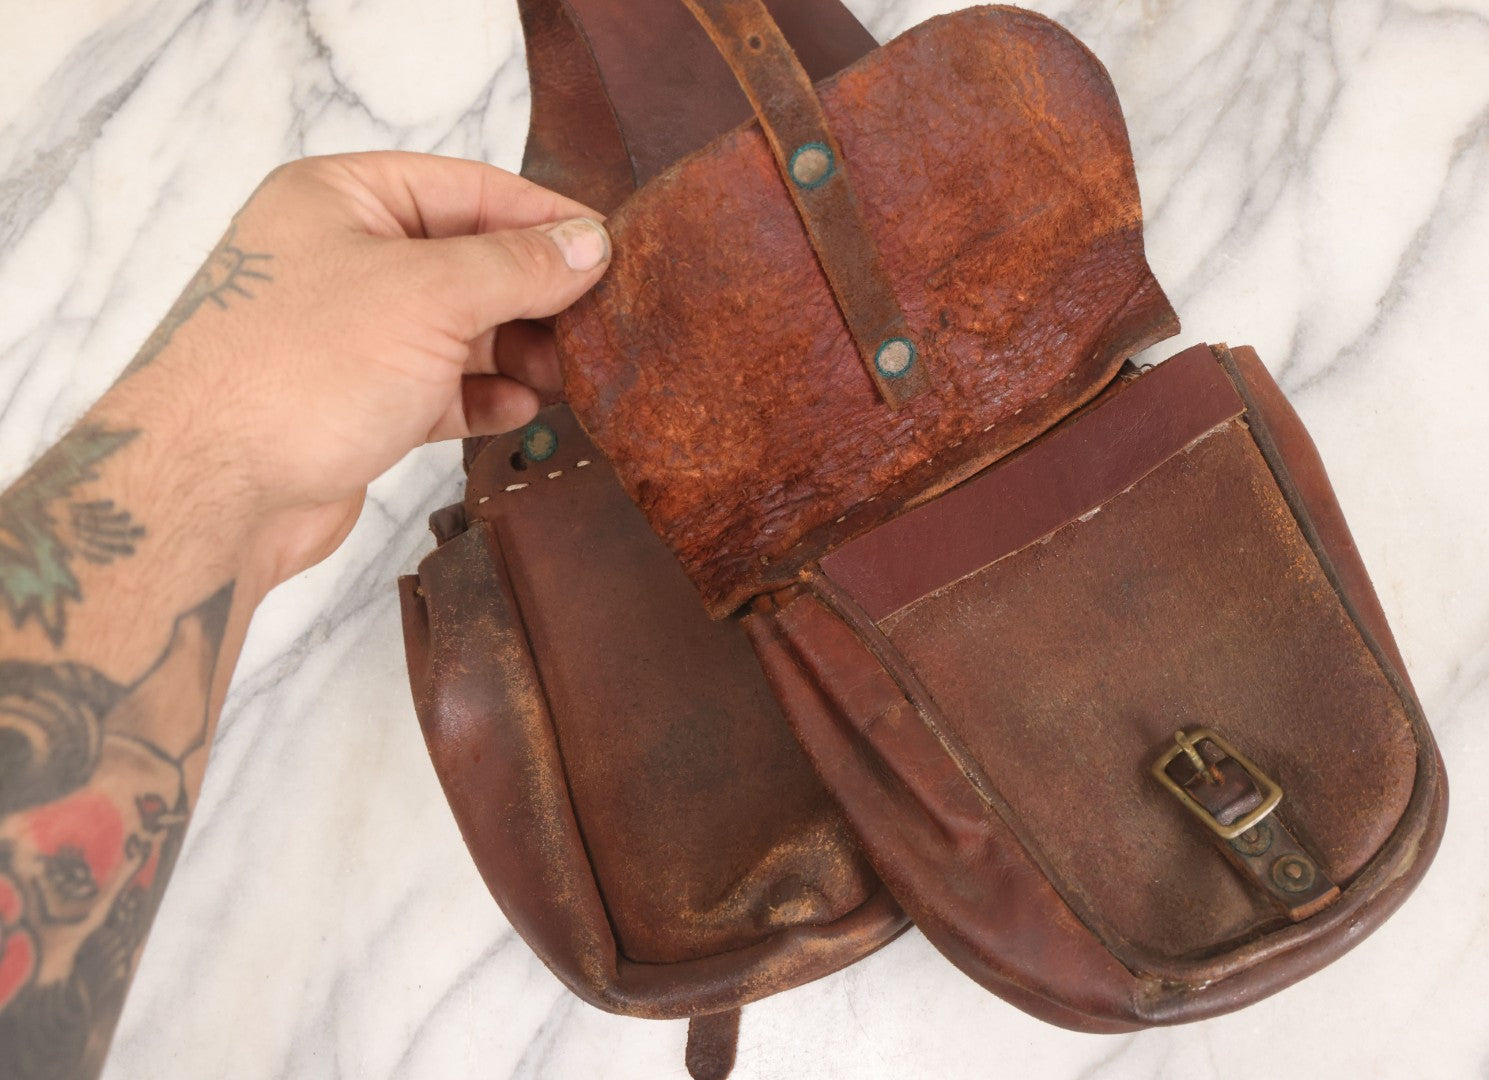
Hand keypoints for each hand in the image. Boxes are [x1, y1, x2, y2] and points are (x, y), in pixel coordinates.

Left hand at [103, 151, 610, 582]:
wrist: (210, 493)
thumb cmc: (297, 372)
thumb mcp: (428, 296)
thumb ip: (516, 266)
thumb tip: (589, 245)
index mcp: (341, 199)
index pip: (468, 189)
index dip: (543, 218)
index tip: (608, 248)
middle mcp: (341, 257)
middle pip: (467, 261)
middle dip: (534, 295)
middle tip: (597, 323)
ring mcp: (348, 334)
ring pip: (458, 329)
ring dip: (516, 352)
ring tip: (567, 374)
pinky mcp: (356, 401)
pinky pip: (438, 386)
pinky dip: (482, 397)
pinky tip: (520, 410)